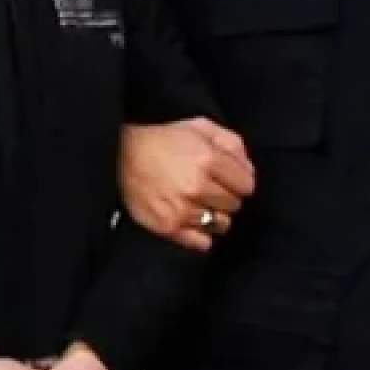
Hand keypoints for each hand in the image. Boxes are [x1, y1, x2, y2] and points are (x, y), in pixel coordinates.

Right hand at [121, 118, 254, 250]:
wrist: (120, 153)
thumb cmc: (162, 140)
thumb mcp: (199, 127)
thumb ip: (231, 144)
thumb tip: (250, 170)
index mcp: (208, 160)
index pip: (247, 185)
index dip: (238, 182)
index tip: (226, 180)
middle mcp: (198, 187)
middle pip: (234, 205)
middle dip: (225, 197)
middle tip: (208, 189)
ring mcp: (183, 209)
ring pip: (221, 224)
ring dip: (214, 215)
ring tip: (198, 204)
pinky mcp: (167, 227)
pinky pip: (201, 242)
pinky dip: (201, 235)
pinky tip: (192, 222)